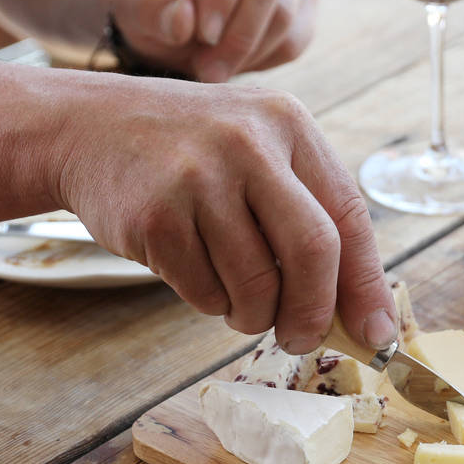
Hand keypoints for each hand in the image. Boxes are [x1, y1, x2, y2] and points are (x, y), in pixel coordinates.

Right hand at [50, 68, 394, 352]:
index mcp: (289, 125)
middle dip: (314, 312)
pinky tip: (196, 272)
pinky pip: (205, 292)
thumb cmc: (193, 156)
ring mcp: (198, 176)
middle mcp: (248, 142)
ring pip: (257, 284)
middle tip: (302, 338)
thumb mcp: (260, 155)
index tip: (376, 333)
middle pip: (313, 251)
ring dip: (254, 315)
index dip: (367, 284)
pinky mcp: (155, 215)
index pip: (349, 217)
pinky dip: (211, 304)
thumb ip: (310, 219)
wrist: (87, 127)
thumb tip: (362, 316)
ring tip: (240, 300)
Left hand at [109, 0, 315, 81]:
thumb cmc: (156, 5)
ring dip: (250, 54)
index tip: (202, 36)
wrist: (181, 19)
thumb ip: (150, 8)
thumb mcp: (135, 4)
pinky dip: (268, 60)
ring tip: (214, 69)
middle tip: (207, 72)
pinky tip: (237, 62)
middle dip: (239, 36)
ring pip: (287, 15)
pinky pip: (297, 39)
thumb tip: (185, 19)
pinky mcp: (304, 0)